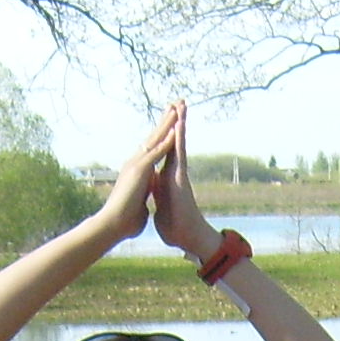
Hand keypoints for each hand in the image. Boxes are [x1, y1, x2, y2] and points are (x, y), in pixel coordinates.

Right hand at [99, 105, 180, 243]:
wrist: (113, 226)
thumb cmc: (124, 222)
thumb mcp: (137, 207)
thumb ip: (141, 201)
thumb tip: (141, 206)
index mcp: (137, 172)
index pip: (151, 149)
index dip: (161, 136)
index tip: (170, 124)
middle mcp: (135, 163)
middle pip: (152, 138)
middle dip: (164, 122)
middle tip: (173, 105)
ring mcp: (136, 165)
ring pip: (154, 140)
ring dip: (166, 125)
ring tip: (175, 109)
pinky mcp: (139, 170)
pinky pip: (155, 152)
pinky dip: (165, 142)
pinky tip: (175, 131)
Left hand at [150, 101, 218, 262]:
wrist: (184, 238)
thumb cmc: (174, 227)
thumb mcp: (161, 207)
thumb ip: (159, 197)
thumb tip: (155, 198)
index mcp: (164, 178)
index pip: (163, 152)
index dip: (163, 136)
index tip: (163, 121)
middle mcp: (172, 171)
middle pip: (172, 142)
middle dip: (174, 123)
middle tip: (176, 102)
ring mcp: (178, 172)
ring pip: (177, 143)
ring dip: (179, 123)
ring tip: (181, 105)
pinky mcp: (181, 176)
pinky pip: (179, 152)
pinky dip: (178, 137)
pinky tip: (179, 123)